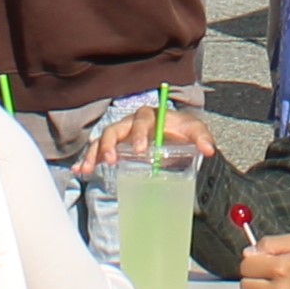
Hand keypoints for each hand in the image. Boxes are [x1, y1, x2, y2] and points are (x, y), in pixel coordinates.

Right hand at [77, 109, 212, 174]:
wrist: (173, 131)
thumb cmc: (181, 129)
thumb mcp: (193, 130)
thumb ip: (201, 137)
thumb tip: (209, 151)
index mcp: (150, 117)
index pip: (141, 121)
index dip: (139, 134)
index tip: (141, 150)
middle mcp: (130, 123)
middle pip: (115, 129)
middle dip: (110, 144)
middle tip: (111, 160)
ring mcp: (119, 135)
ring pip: (101, 140)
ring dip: (94, 153)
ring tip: (89, 169)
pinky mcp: (113, 146)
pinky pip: (96, 151)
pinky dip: (88, 160)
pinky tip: (80, 171)